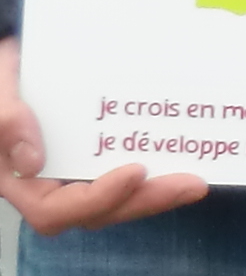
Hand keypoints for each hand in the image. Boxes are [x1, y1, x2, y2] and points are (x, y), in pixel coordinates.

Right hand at [0, 36, 208, 237]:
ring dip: (156, 193)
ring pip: (116, 199)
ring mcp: (74, 175)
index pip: (55, 210)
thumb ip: (8, 121)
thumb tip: (32, 163)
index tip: (135, 172)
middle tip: (191, 184)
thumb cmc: (3, 80)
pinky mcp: (96, 160)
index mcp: (17, 179)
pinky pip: (125, 174)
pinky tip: (185, 159)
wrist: (17, 64)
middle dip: (144, 200)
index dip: (98, 198)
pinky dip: (155, 172)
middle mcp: (48, 185)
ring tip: (196, 180)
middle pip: (97, 211)